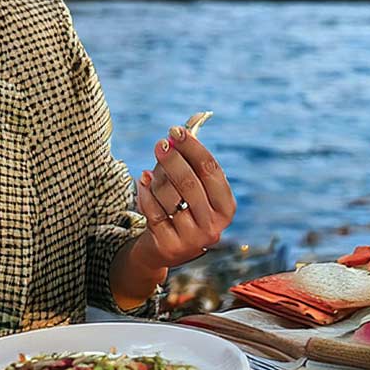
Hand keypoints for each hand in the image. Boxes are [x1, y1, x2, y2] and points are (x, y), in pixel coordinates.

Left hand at [134, 124, 236, 267]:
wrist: (165, 248)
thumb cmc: (183, 207)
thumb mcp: (194, 187)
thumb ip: (193, 159)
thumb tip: (192, 122)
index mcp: (226, 208)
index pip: (211, 170)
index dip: (193, 148)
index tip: (176, 131)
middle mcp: (214, 226)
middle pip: (190, 182)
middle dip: (172, 159)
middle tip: (160, 144)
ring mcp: (192, 239)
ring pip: (169, 196)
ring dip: (157, 178)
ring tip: (152, 172)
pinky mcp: (169, 246)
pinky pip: (153, 211)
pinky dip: (145, 192)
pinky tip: (143, 182)